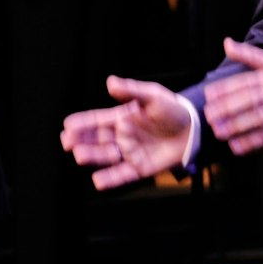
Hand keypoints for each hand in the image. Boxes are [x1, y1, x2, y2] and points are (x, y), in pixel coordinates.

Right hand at [61, 75, 196, 190]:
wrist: (194, 129)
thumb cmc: (172, 109)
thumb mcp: (153, 96)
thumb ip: (132, 90)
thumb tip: (110, 82)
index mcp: (122, 118)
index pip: (98, 121)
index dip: (83, 123)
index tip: (67, 125)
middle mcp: (123, 136)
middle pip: (98, 139)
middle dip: (82, 141)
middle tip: (67, 141)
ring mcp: (131, 153)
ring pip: (107, 156)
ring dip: (93, 156)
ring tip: (79, 155)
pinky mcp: (142, 168)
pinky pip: (124, 175)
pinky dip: (111, 179)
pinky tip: (98, 181)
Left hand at [202, 38, 262, 155]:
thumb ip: (248, 54)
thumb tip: (226, 43)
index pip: (246, 82)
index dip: (226, 89)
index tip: (208, 95)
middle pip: (251, 101)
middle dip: (228, 109)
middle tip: (209, 116)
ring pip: (258, 120)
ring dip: (237, 127)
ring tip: (218, 131)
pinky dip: (252, 142)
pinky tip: (235, 146)